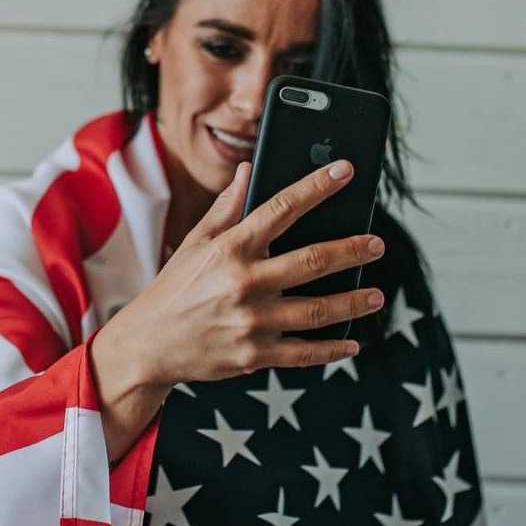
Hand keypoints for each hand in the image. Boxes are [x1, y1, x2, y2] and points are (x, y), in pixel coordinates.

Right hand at [90, 158, 384, 458]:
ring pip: (317, 310)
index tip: (345, 171)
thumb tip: (247, 170)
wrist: (148, 344)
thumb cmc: (174, 288)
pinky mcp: (255, 356)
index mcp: (230, 248)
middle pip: (313, 260)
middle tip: (377, 244)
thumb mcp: (194, 242)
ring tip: (377, 295)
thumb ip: (226, 208)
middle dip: (352, 250)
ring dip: (353, 302)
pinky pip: (304, 353)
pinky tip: (353, 343)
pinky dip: (332, 350)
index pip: (282, 208)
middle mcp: (244, 282)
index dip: (317, 186)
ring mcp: (252, 321)